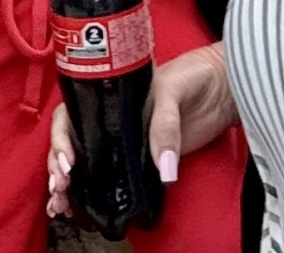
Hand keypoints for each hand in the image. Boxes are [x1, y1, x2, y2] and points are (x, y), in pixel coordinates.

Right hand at [47, 42, 236, 217]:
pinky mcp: (147, 161)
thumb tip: (164, 169)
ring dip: (71, 186)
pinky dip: (98, 194)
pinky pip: (117, 179)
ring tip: (62, 205)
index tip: (67, 160)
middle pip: (74, 144)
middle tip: (61, 187)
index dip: (62, 138)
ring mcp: (129, 142)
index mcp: (110, 96)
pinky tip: (81, 210)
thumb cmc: (196, 74)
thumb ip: (165, 126)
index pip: (72, 116)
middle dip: (59, 167)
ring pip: (89, 165)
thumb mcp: (174, 90)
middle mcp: (114, 121)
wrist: (225, 87)